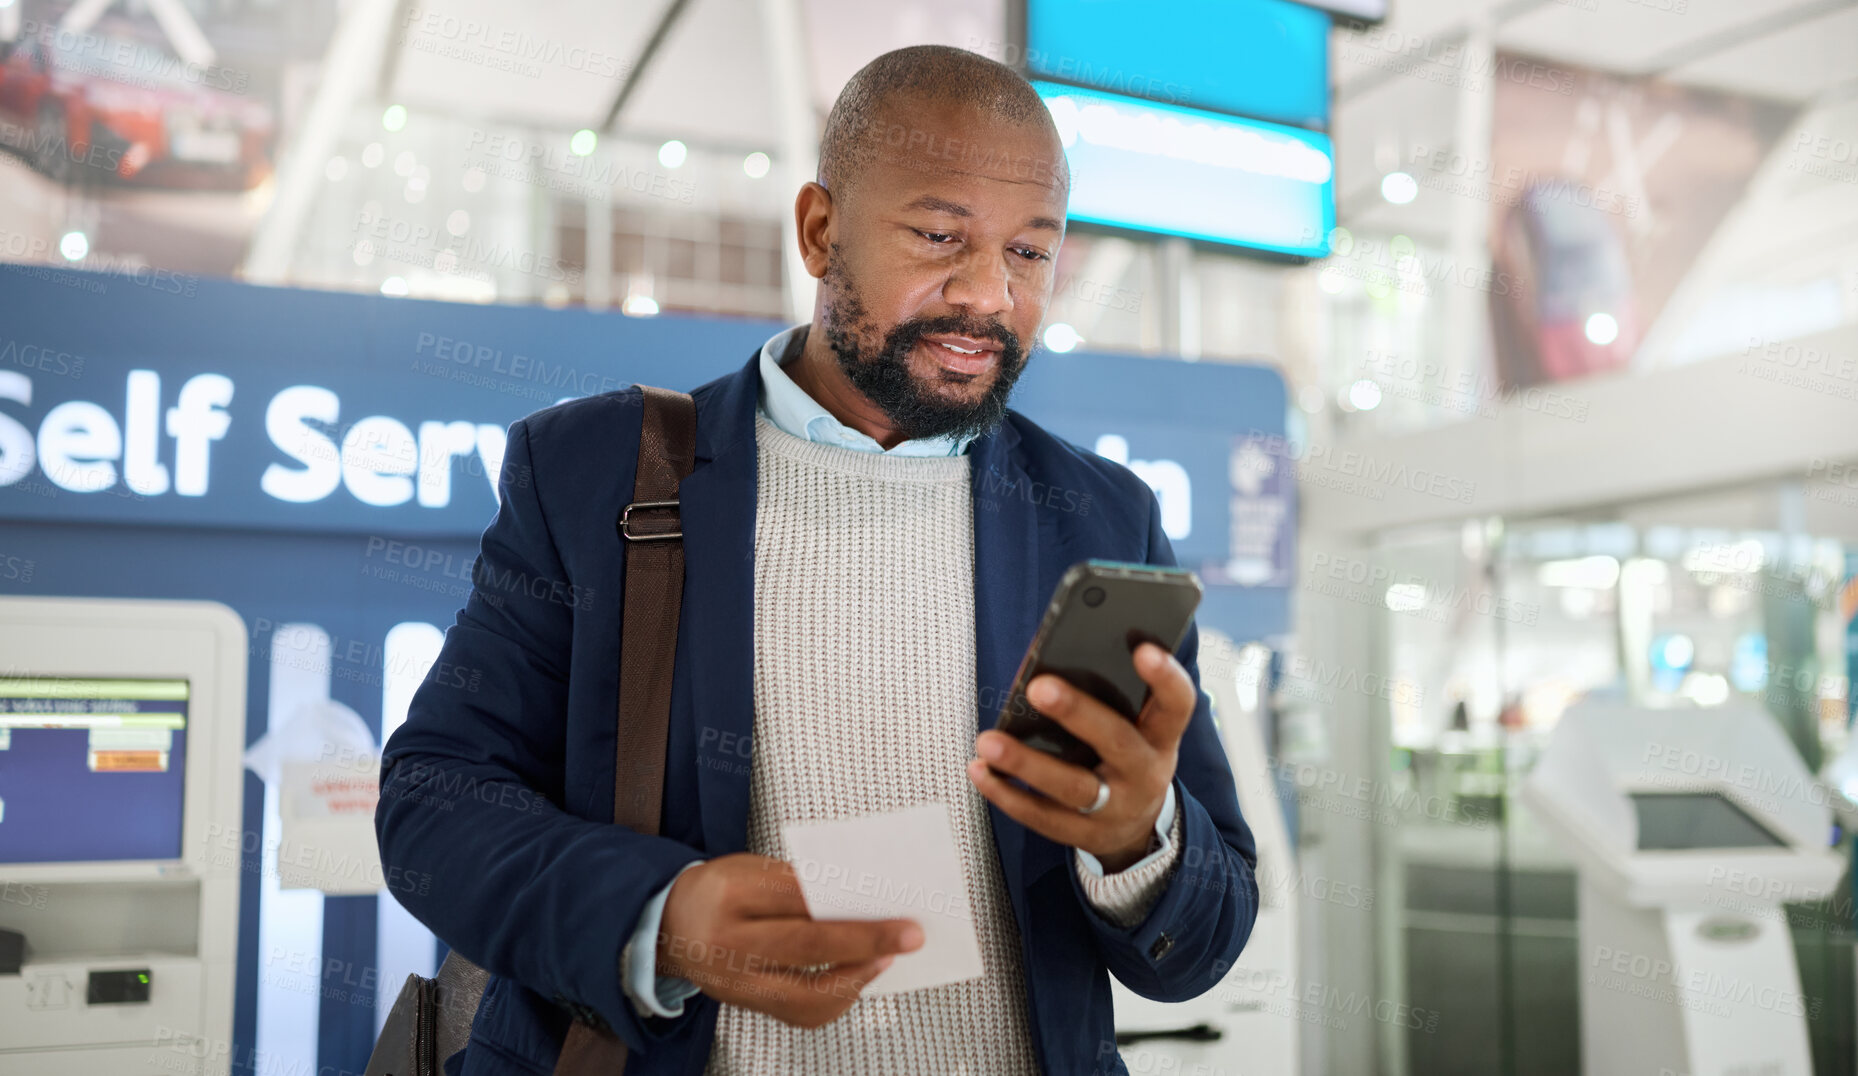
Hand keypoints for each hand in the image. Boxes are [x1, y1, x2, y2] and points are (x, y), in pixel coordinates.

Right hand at [656, 853, 923, 1027]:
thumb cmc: (721, 890)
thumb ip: (800, 883)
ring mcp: (733, 981)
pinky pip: (798, 1013)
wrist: (672, 925)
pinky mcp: (743, 1005)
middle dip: (867, 943)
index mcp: (731, 892)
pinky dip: (834, 999)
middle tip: (909, 936)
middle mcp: (728, 941)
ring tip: (884, 959)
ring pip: (805, 994)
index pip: (800, 899)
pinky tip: (855, 979)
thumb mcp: (753, 868)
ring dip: (855, 978)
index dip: (849, 903)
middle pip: (807, 947)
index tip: (894, 906)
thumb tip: (861, 899)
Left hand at [966, 642, 1194, 871]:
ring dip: (1026, 763)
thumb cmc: (1127, 757)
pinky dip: (1006, 793)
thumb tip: (1054, 662)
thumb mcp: (1139, 731)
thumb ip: (1114, 699)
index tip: (1142, 650)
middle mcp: (1144, 773)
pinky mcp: (1084, 834)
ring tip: (988, 741)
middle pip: (1117, 742)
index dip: (1165, 678)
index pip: (1176, 705)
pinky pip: (1042, 817)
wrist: (1137, 828)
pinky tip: (980, 770)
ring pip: (1072, 787)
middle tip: (1038, 687)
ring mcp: (1116, 809)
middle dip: (1077, 713)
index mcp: (1161, 738)